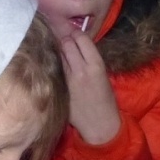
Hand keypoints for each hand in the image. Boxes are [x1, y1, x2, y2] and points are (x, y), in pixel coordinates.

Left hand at [60, 30, 120, 144]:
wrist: (99, 124)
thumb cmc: (105, 99)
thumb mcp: (103, 75)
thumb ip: (90, 59)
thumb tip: (76, 44)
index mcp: (96, 65)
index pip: (81, 38)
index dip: (77, 35)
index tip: (75, 36)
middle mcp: (80, 70)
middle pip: (66, 43)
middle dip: (66, 41)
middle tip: (66, 44)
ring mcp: (67, 80)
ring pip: (58, 55)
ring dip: (59, 53)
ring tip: (62, 55)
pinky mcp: (59, 88)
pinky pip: (54, 69)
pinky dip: (55, 65)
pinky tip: (56, 67)